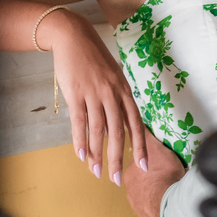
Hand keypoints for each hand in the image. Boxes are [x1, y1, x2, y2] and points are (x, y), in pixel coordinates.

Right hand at [49, 11, 148, 184]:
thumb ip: (117, 99)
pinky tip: (81, 156)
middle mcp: (112, 93)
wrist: (73, 37)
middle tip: (116, 179)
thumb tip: (119, 125)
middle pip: (118, 132)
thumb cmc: (93, 59)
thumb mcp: (113, 76)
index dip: (140, 146)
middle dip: (118, 158)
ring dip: (98, 154)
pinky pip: (79, 122)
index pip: (135, 123)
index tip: (143, 166)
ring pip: (98, 131)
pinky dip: (80, 141)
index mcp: (124, 90)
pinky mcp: (76, 94)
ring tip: (97, 172)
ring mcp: (94, 93)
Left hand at [124, 128, 185, 216]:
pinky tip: (170, 204)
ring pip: (148, 199)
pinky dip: (161, 208)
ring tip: (170, 191)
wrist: (170, 203)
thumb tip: (134, 124)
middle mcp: (131, 193)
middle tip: (167, 178)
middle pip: (142, 184)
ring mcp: (140, 208)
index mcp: (131, 175)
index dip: (150, 165)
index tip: (161, 166)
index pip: (138, 167)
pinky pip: (155, 212)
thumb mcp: (155, 148)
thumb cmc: (163, 174)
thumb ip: (144, 136)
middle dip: (152, 182)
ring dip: (157, 196)